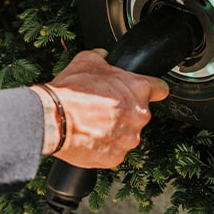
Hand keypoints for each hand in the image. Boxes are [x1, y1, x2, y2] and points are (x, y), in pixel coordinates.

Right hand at [31, 50, 169, 168]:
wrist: (52, 119)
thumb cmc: (71, 91)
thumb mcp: (87, 61)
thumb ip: (102, 57)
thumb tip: (103, 55)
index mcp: (138, 89)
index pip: (160, 89)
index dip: (151, 89)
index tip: (143, 92)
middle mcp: (139, 115)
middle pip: (139, 113)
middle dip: (125, 110)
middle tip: (103, 107)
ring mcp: (129, 139)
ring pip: (127, 133)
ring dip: (115, 130)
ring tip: (92, 123)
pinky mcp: (116, 157)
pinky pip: (114, 150)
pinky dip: (104, 146)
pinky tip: (89, 137)